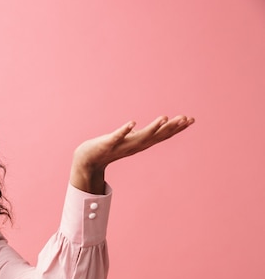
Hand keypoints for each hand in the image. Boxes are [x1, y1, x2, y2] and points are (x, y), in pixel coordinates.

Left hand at [70, 115, 194, 193]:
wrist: (88, 161)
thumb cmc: (110, 149)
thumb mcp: (130, 141)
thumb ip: (144, 136)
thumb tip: (158, 128)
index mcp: (140, 144)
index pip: (162, 135)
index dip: (176, 128)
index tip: (191, 119)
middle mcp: (134, 146)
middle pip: (156, 136)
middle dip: (172, 127)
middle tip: (186, 118)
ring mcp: (122, 145)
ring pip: (141, 136)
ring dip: (153, 128)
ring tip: (164, 117)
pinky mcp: (108, 143)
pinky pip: (118, 136)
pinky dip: (125, 130)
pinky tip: (132, 122)